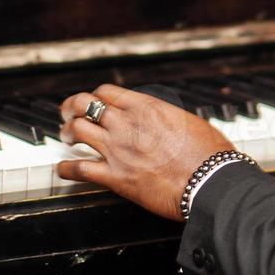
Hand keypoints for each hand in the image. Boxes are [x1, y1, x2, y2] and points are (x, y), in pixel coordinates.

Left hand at [57, 84, 234, 220]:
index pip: (106, 92)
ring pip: (77, 131)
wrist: (210, 181)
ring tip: (66, 139)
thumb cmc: (208, 154)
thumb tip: (164, 121)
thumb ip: (167, 118)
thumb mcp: (188, 122)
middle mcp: (126, 124)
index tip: (92, 103)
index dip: (94, 97)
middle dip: (71, 108)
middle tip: (68, 115)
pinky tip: (63, 169)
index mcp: (146, 107)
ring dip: (67, 133)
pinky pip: (80, 169)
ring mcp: (118, 150)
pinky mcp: (116, 177)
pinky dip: (66, 168)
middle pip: (84, 105)